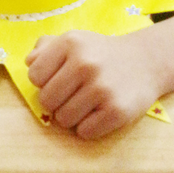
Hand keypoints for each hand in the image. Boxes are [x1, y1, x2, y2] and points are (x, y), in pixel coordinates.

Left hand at [26, 29, 155, 138]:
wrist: (144, 61)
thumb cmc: (100, 52)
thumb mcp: (74, 40)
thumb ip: (46, 48)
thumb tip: (29, 63)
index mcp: (71, 43)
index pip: (34, 75)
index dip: (43, 81)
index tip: (57, 78)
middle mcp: (85, 63)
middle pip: (46, 101)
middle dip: (55, 101)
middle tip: (70, 94)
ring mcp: (102, 88)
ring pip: (63, 120)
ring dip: (71, 115)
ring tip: (85, 101)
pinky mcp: (116, 111)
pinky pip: (84, 132)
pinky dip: (88, 126)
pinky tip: (98, 111)